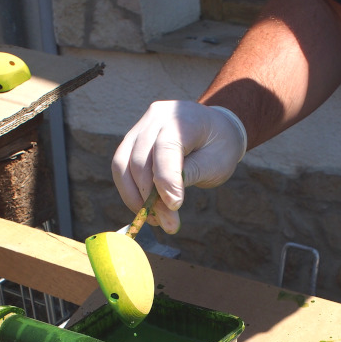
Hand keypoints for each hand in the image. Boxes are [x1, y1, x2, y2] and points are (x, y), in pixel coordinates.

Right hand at [111, 101, 246, 233]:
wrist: (215, 129)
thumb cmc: (219, 147)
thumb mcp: (216, 162)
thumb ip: (191, 176)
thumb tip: (167, 203)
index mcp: (183, 117)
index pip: (165, 149)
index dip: (166, 180)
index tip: (174, 206)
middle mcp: (156, 117)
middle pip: (140, 160)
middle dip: (150, 198)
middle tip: (168, 224)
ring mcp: (140, 128)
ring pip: (122, 165)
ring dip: (134, 197)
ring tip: (154, 219)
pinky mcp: (131, 142)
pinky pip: (120, 168)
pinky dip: (129, 192)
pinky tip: (145, 208)